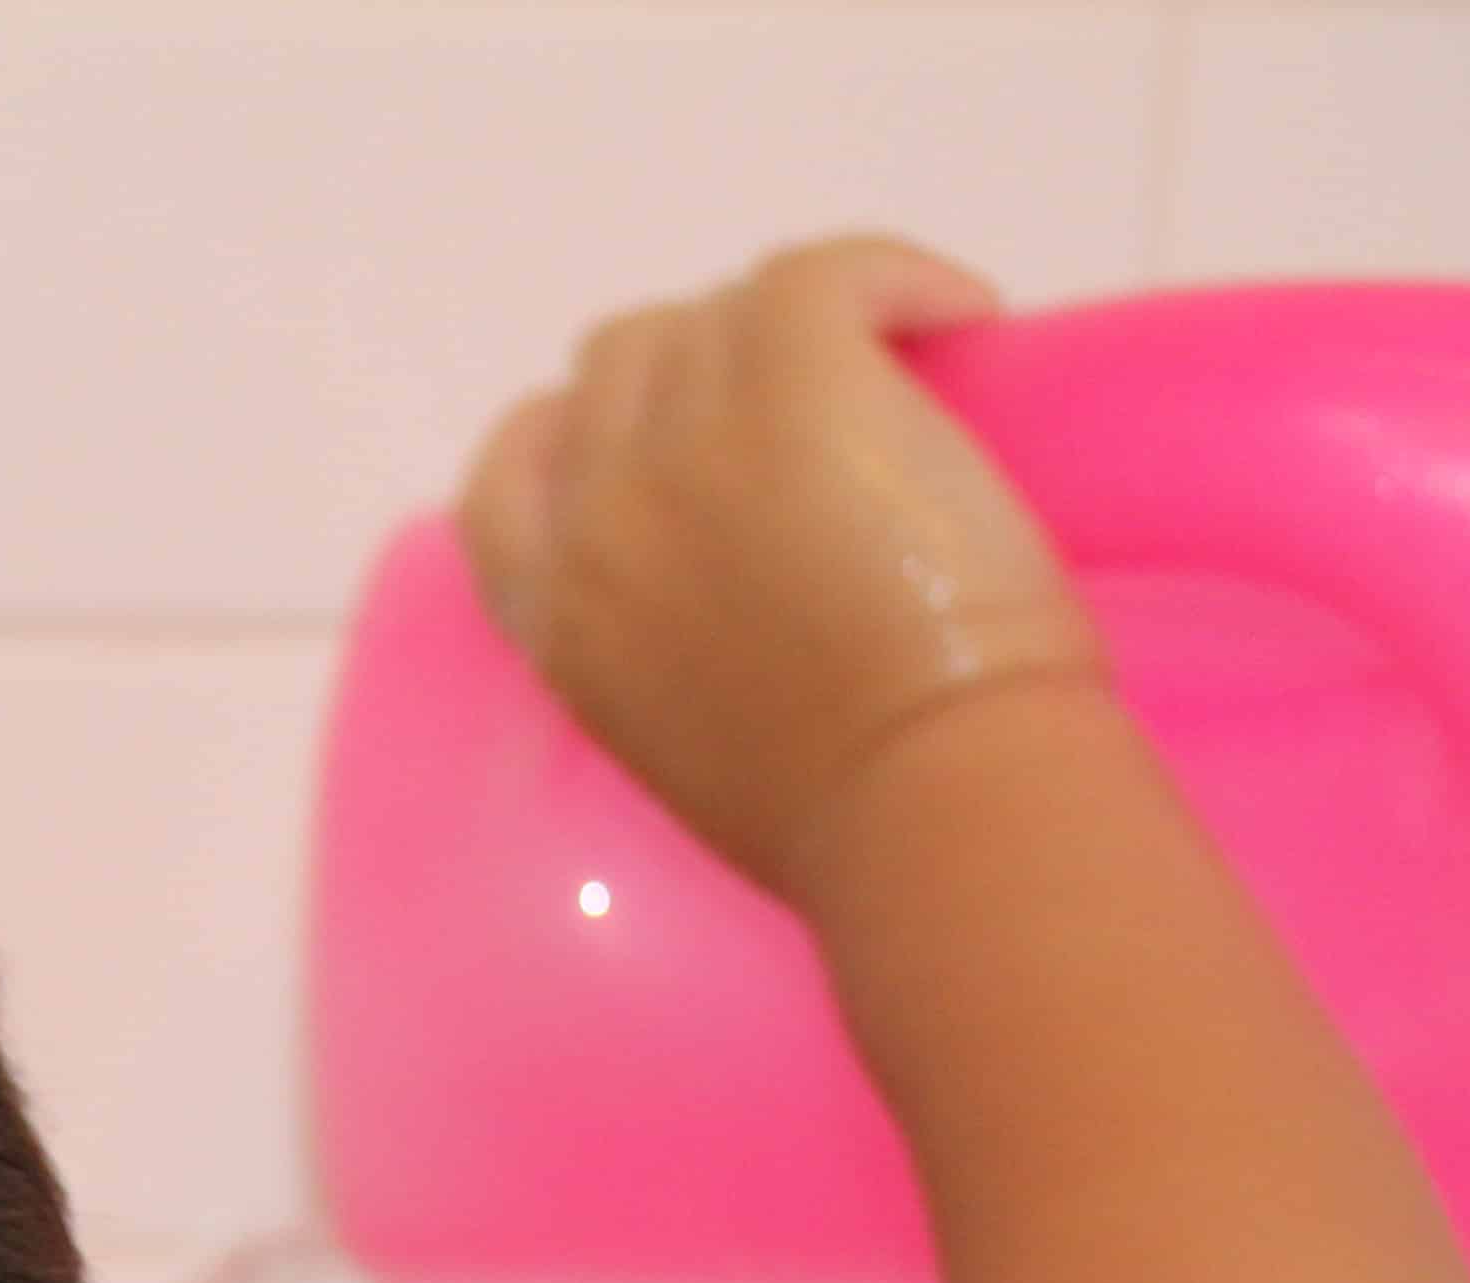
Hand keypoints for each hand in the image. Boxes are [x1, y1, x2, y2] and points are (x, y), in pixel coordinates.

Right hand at [454, 234, 1103, 913]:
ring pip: (724, 313)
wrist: (925, 802)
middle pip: (623, 362)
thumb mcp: (680, 746)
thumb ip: (657, 655)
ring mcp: (689, 439)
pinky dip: (895, 278)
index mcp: (555, 616)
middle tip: (822, 416)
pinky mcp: (796, 382)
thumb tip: (725, 593)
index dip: (584, 431)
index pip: (510, 472)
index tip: (672, 443)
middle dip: (710, 369)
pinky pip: (823, 271)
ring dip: (808, 328)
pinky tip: (960, 314)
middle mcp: (597, 509)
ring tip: (906, 375)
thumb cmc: (836, 823)